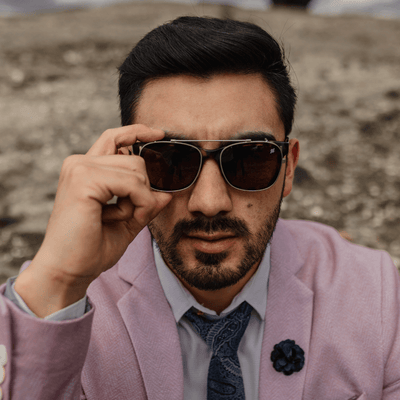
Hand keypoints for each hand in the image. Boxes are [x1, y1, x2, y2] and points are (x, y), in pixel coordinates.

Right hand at [15, 125, 171, 316]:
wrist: (67, 272)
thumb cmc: (91, 248)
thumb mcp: (127, 222)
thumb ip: (145, 204)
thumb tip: (167, 194)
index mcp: (85, 170)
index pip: (114, 138)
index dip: (137, 131)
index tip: (159, 133)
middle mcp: (80, 163)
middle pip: (135, 159)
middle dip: (143, 190)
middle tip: (130, 216)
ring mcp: (80, 169)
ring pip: (137, 171)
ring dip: (140, 200)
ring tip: (119, 219)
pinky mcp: (84, 180)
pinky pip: (133, 184)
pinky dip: (138, 203)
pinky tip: (120, 219)